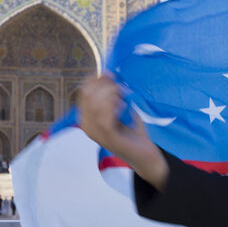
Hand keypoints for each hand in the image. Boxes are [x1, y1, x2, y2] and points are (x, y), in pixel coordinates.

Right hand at [75, 74, 168, 189]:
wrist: (144, 153)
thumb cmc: (131, 129)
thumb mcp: (120, 106)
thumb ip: (113, 93)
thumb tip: (108, 74)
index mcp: (87, 116)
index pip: (83, 92)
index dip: (95, 79)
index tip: (110, 73)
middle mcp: (87, 125)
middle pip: (87, 95)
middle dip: (105, 86)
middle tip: (121, 88)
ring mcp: (96, 133)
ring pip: (95, 105)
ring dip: (112, 96)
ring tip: (123, 99)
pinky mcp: (108, 139)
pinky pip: (104, 119)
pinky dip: (114, 108)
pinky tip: (123, 107)